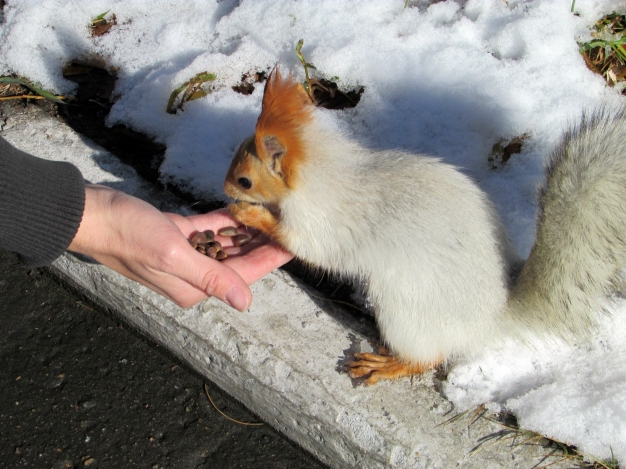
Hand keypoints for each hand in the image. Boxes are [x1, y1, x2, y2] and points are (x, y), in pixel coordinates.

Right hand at [68, 185, 292, 308]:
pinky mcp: (176, 235)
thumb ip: (211, 278)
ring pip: (225, 244)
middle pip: (238, 260)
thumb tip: (245, 302)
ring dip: (247, 232)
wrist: (93, 215)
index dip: (270, 260)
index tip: (293, 246)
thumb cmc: (129, 236)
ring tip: (272, 216)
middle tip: (289, 226)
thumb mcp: (173, 256)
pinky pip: (208, 229)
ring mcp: (184, 254)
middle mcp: (192, 274)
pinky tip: (243, 211)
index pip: (243, 275)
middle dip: (262, 245)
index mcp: (194, 287)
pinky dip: (225, 221)